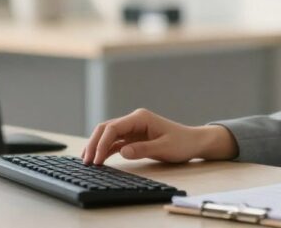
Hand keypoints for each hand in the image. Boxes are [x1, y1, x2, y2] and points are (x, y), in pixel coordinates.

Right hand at [81, 108, 237, 164]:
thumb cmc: (182, 143)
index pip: (113, 128)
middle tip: (86, 161)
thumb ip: (142, 149)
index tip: (96, 159)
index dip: (101, 143)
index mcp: (140, 118)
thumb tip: (122, 152)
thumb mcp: (164, 148)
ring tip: (87, 162)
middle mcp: (134, 120)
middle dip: (94, 143)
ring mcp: (133, 128)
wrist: (193, 142)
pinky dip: (106, 150)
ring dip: (98, 147)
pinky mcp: (134, 137)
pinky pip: (116, 142)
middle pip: (106, 128)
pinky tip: (99, 160)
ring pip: (108, 135)